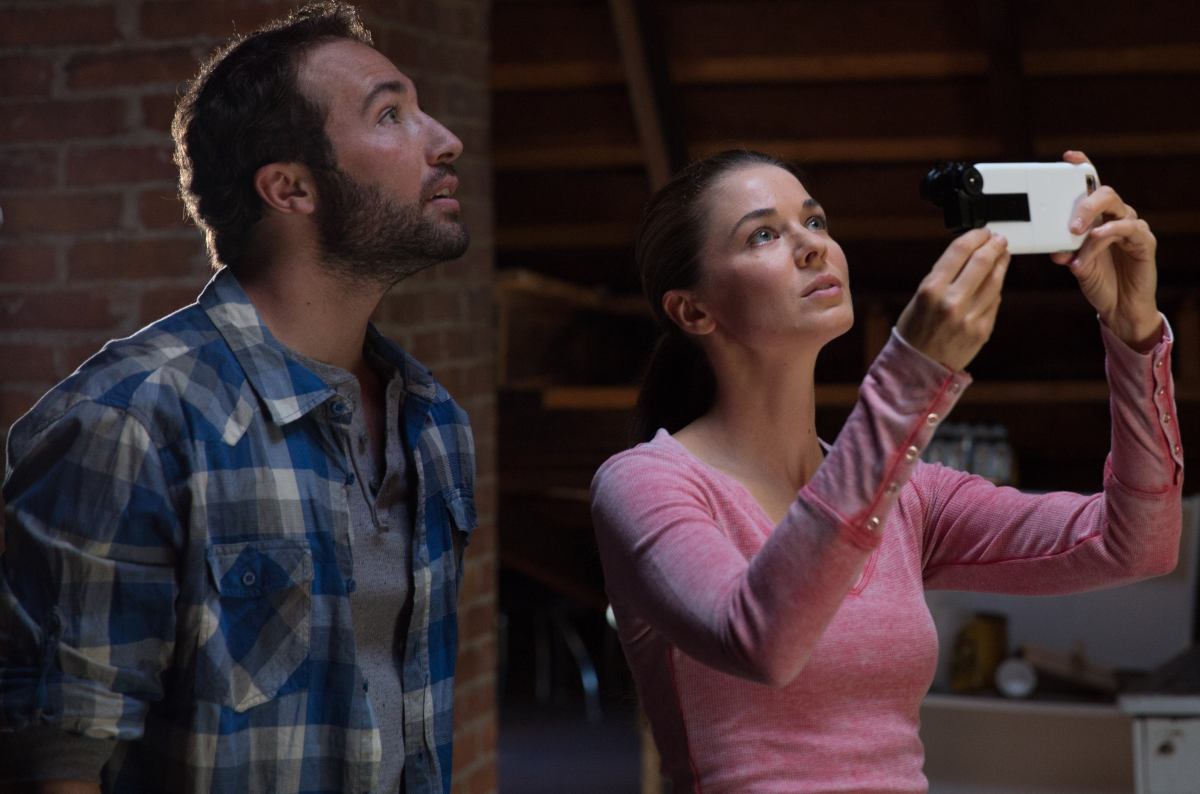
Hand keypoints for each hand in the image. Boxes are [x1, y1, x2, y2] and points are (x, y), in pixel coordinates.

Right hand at [896, 228, 1010, 370]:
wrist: (918, 367)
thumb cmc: (916, 329)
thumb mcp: (920, 297)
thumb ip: (944, 275)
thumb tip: (970, 254)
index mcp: (931, 290)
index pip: (959, 251)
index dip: (975, 236)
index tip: (983, 231)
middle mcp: (951, 302)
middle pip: (982, 262)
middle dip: (994, 245)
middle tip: (999, 239)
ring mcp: (970, 317)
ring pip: (995, 280)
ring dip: (1001, 263)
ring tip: (1003, 254)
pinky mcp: (982, 330)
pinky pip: (995, 301)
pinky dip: (996, 287)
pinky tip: (995, 280)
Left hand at [1050, 151, 1160, 350]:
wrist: (1119, 306)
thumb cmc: (1098, 280)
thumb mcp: (1074, 264)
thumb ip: (1063, 252)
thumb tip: (1052, 247)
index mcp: (1097, 217)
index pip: (1091, 186)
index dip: (1083, 167)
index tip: (1068, 158)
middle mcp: (1115, 217)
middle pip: (1104, 192)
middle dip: (1085, 202)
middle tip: (1070, 223)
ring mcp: (1131, 228)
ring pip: (1116, 209)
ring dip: (1093, 222)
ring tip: (1076, 235)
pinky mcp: (1144, 242)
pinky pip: (1129, 229)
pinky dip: (1109, 233)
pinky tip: (1096, 239)